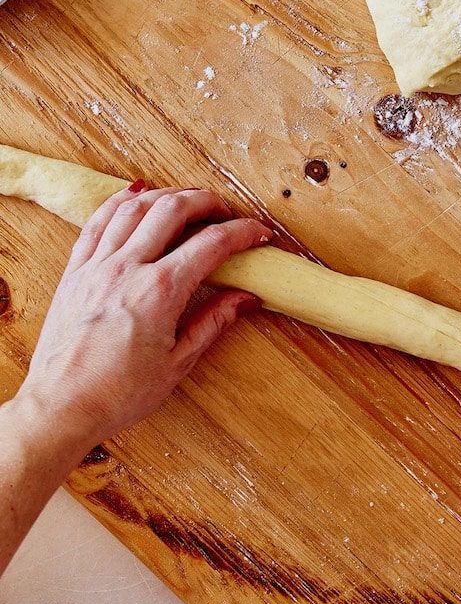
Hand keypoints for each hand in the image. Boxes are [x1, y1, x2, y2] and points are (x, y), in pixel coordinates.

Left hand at [16, 182, 271, 454]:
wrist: (61, 408)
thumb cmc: (117, 394)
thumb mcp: (177, 363)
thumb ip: (213, 322)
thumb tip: (245, 298)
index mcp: (160, 292)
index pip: (212, 244)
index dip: (242, 233)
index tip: (258, 234)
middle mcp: (128, 269)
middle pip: (174, 209)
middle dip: (208, 201)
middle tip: (225, 212)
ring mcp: (98, 266)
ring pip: (136, 207)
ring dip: (168, 195)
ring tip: (187, 201)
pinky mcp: (76, 270)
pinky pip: (97, 220)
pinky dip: (120, 201)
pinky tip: (136, 196)